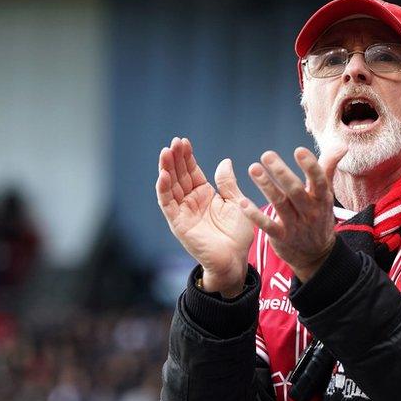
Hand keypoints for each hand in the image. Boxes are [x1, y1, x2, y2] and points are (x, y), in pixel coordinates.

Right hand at [155, 137, 253, 296]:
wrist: (235, 260)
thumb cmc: (238, 235)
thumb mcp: (236, 203)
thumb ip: (227, 183)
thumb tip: (225, 161)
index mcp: (204, 195)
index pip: (191, 171)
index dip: (187, 157)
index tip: (184, 141)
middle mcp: (191, 202)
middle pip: (179, 176)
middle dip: (175, 159)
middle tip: (174, 142)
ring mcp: (183, 212)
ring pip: (170, 187)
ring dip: (166, 170)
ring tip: (165, 152)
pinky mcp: (178, 223)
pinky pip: (168, 204)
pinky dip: (163, 190)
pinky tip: (163, 175)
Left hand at [240, 146, 346, 281]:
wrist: (317, 255)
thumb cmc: (319, 216)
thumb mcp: (326, 194)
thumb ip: (328, 167)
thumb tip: (341, 145)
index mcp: (322, 198)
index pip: (318, 180)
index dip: (310, 166)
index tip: (299, 150)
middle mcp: (310, 211)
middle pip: (296, 191)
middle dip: (281, 173)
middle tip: (267, 155)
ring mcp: (296, 225)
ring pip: (280, 204)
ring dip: (266, 186)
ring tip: (253, 169)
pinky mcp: (282, 237)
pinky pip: (268, 226)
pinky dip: (255, 215)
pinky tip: (242, 202)